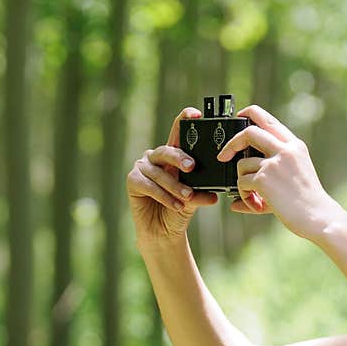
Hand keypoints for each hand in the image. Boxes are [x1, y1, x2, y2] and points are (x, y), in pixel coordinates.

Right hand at [126, 107, 219, 248]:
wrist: (163, 231)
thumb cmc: (179, 209)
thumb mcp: (194, 199)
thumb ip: (201, 193)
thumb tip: (214, 195)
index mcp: (173, 155)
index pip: (178, 133)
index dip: (185, 120)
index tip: (196, 114)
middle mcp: (156, 157)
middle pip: (167, 151)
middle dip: (180, 158)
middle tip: (192, 167)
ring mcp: (142, 167)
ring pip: (159, 173)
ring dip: (174, 186)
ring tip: (187, 198)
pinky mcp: (132, 180)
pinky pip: (148, 185)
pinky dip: (163, 196)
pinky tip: (176, 206)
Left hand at [216, 105, 345, 240]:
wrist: (318, 217)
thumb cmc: (309, 201)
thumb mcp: (297, 175)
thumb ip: (274, 168)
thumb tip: (248, 174)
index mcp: (295, 146)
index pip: (268, 120)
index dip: (249, 114)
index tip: (238, 118)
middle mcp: (285, 150)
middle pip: (249, 132)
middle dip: (232, 143)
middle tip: (224, 156)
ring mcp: (274, 163)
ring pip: (242, 164)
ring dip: (242, 181)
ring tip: (253, 196)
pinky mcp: (264, 179)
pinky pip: (242, 183)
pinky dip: (245, 196)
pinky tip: (256, 205)